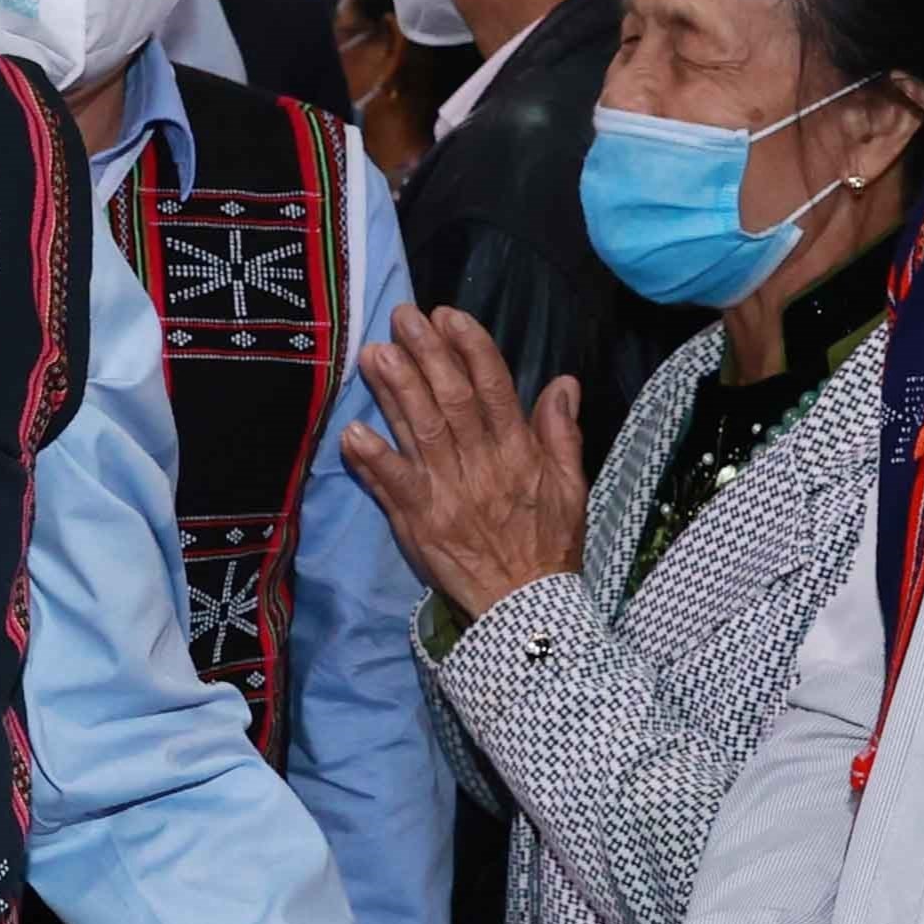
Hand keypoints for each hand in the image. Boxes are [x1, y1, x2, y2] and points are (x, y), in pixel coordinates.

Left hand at [337, 306, 585, 616]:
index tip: (448, 316)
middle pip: (451, 401)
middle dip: (426, 354)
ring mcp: (447, 493)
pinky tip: (351, 432)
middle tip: (402, 318)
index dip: (471, 349)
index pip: (494, 389)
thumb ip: (563, 433)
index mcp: (518, 453)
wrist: (526, 608)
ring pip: (420, 432)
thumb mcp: (571, 488)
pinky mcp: (420, 522)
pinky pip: (393, 486)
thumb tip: (563, 381)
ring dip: (396, 391)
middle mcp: (482, 466)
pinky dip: (373, 460)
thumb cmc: (548, 545)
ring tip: (375, 354)